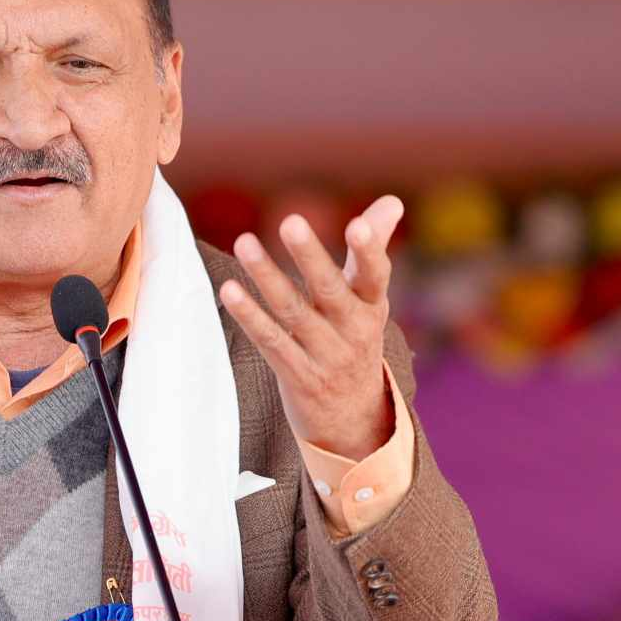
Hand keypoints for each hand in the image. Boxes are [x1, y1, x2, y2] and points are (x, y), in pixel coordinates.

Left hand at [218, 196, 404, 459]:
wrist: (353, 419)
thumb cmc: (354, 340)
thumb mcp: (368, 300)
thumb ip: (371, 250)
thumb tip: (392, 200)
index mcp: (371, 306)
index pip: (375, 275)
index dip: (369, 250)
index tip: (358, 224)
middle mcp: (353, 330)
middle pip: (330, 289)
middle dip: (310, 256)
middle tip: (291, 222)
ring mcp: (325, 355)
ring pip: (293, 312)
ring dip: (267, 276)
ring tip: (244, 243)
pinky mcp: (297, 375)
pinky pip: (271, 341)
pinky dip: (250, 316)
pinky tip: (229, 289)